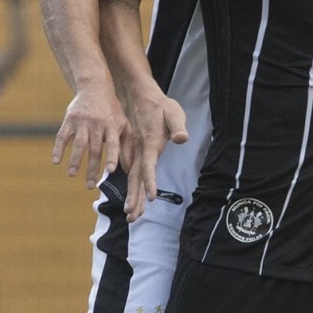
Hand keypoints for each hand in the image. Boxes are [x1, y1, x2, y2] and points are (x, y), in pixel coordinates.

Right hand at [52, 81, 133, 189]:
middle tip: (89, 185)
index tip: (110, 170)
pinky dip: (58, 148)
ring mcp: (82, 121)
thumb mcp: (124, 124)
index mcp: (112, 125)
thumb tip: (130, 168)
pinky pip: (62, 135)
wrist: (95, 86)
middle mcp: (97, 124)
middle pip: (95, 148)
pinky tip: (56, 161)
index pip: (114, 143)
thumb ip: (126, 145)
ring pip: (79, 144)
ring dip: (75, 160)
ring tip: (72, 175)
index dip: (112, 156)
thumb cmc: (112, 110)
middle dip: (91, 168)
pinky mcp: (70, 119)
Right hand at [122, 87, 188, 220]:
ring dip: (132, 196)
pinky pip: (131, 172)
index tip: (151, 197)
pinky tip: (132, 197)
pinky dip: (131, 186)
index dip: (150, 182)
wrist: (140, 95)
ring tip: (131, 214)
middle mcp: (139, 150)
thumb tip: (182, 138)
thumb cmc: (160, 105)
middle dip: (135, 198)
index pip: (149, 166)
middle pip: (136, 178)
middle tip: (132, 217)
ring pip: (132, 177)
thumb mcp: (173, 112)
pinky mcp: (133, 151)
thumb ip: (178, 126)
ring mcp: (134, 151)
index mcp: (149, 143)